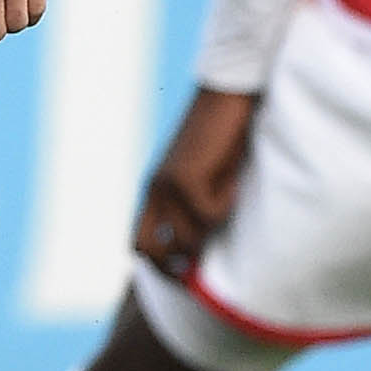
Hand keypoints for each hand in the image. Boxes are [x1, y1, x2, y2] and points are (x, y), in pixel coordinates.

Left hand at [133, 88, 260, 277]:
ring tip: (230, 194)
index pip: (138, 242)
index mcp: (155, 190)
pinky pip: (210, 214)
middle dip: (177, 264)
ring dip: (214, 225)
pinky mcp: (185, 178)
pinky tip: (233, 177)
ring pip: (188, 236)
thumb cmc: (227, 135)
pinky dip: (228, 202)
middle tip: (205, 265)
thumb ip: (201, 206)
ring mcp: (166, 185)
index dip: (157, 266)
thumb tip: (206, 247)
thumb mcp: (210, 177)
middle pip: (150, 249)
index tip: (184, 275)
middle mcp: (154, 189)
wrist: (229, 95)